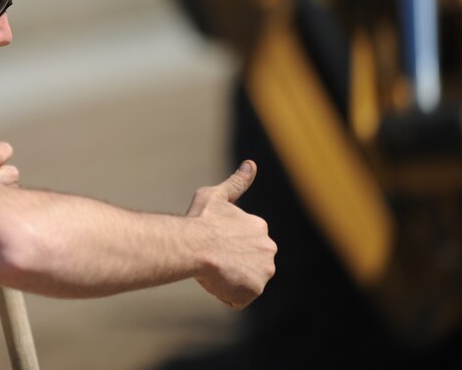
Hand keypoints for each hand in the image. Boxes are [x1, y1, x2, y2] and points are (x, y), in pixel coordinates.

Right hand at [186, 160, 276, 309]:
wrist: (193, 245)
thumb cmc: (200, 220)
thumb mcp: (216, 195)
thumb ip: (236, 183)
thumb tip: (251, 164)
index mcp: (260, 227)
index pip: (244, 243)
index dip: (224, 244)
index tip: (212, 241)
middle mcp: (269, 249)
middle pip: (247, 262)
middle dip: (231, 262)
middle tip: (212, 257)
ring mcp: (263, 271)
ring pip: (244, 280)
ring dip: (230, 278)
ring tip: (213, 269)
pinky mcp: (254, 290)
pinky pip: (239, 297)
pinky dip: (227, 293)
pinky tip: (215, 280)